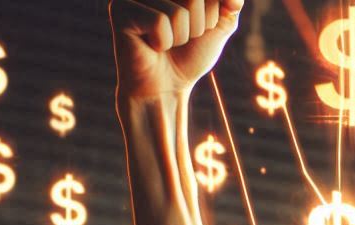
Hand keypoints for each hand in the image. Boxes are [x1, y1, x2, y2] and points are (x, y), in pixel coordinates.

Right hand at [110, 0, 243, 101]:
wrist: (165, 86)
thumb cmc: (189, 54)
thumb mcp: (218, 27)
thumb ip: (230, 6)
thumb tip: (234, 1)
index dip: (214, 14)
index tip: (202, 28)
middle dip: (200, 24)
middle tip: (182, 37)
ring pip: (180, 11)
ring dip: (181, 36)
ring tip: (166, 42)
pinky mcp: (120, 9)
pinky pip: (160, 21)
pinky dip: (164, 41)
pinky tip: (151, 45)